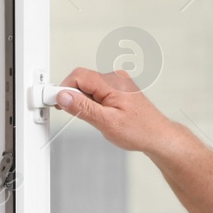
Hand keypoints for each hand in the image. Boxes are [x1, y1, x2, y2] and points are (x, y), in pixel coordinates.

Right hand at [54, 67, 179, 155]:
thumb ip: (83, 107)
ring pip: (88, 86)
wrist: (157, 136)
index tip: (55, 101)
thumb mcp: (106, 122)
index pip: (78, 76)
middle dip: (74, 96)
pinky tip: (101, 115)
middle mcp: (116, 78)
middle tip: (76, 114)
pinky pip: (97, 91)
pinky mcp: (118, 89)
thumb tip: (64, 96)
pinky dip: (93, 102)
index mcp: (113, 82)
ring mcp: (118, 83)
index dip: (63, 89)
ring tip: (96, 118)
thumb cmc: (139, 131)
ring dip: (84, 101)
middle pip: (82, 80)